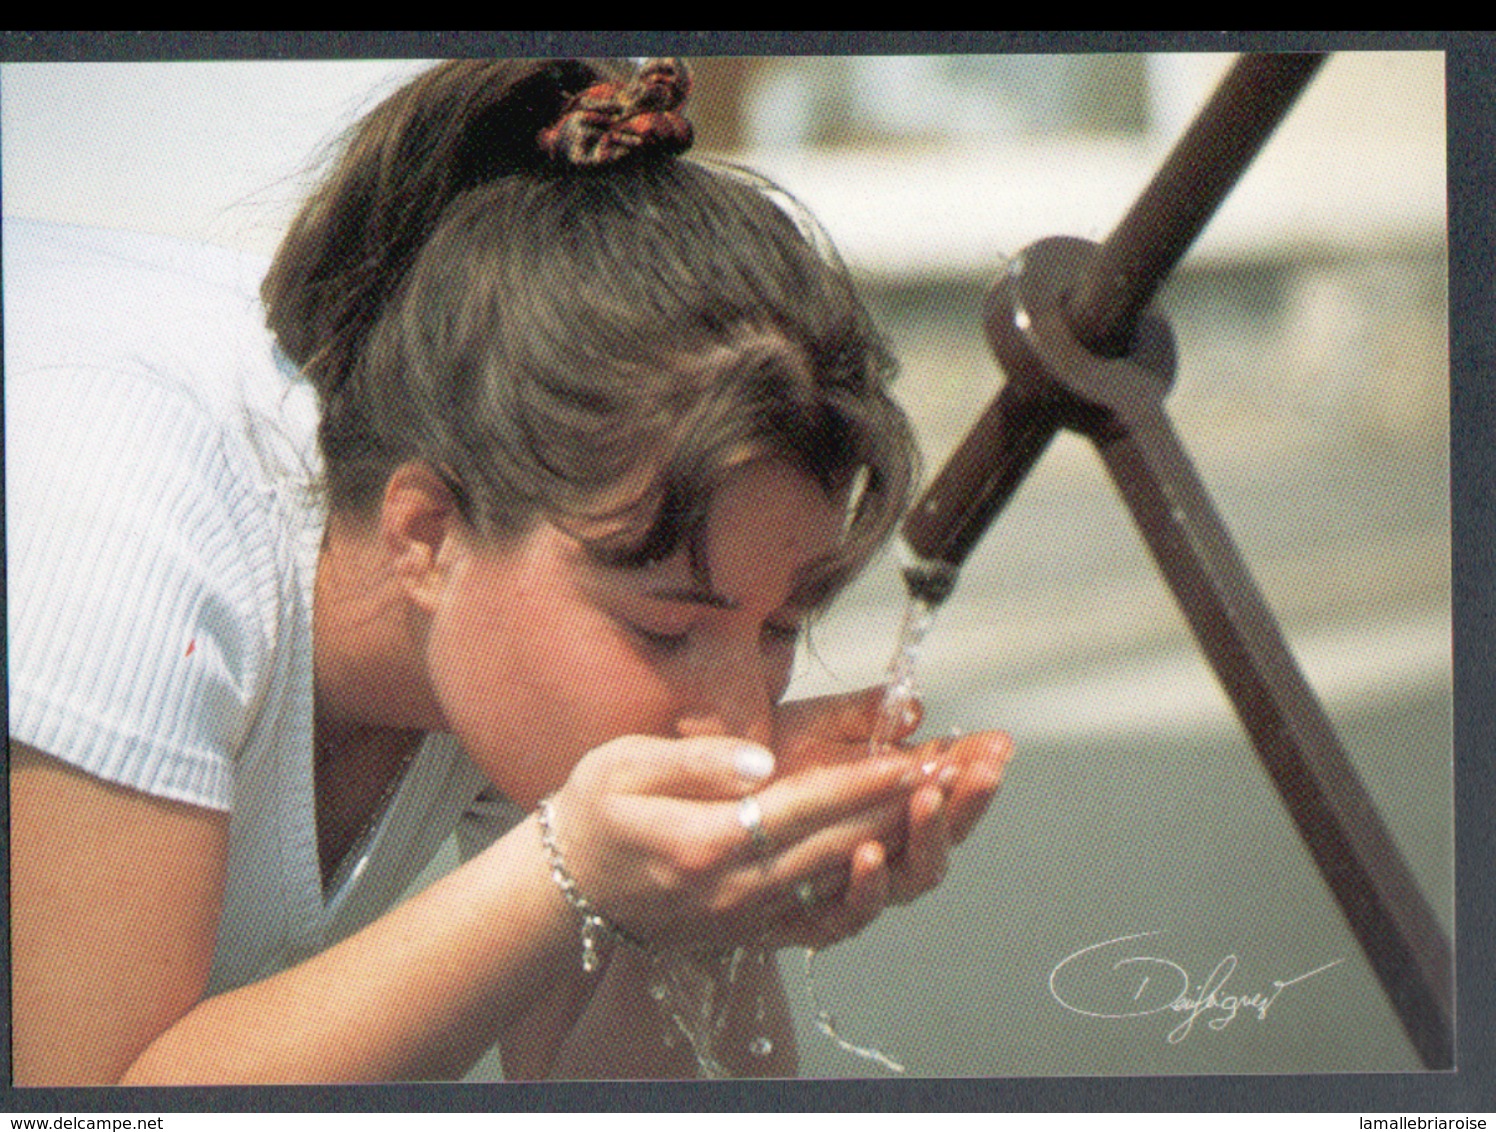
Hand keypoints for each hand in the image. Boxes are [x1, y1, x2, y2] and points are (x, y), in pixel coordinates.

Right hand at [544, 732, 921, 953]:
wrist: (564, 892)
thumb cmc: (591, 814)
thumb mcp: (623, 765)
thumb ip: (697, 761)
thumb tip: (762, 761)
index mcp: (703, 843)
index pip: (804, 808)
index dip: (865, 783)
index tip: (916, 758)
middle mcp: (734, 891)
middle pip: (839, 845)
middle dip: (905, 808)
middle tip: (958, 774)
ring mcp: (746, 919)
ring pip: (842, 881)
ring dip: (901, 844)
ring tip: (947, 805)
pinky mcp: (752, 933)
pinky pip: (824, 920)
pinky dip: (869, 891)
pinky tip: (900, 857)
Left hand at [772, 687, 1012, 906]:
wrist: (698, 811)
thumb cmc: (762, 768)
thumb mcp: (815, 726)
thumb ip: (864, 715)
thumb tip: (915, 706)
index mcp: (891, 801)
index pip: (948, 788)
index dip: (976, 769)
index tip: (1000, 745)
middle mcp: (885, 847)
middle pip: (944, 836)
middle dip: (968, 802)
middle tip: (984, 771)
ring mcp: (855, 885)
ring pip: (912, 877)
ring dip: (926, 838)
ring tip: (929, 800)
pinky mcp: (815, 919)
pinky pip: (851, 914)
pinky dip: (868, 886)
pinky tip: (870, 854)